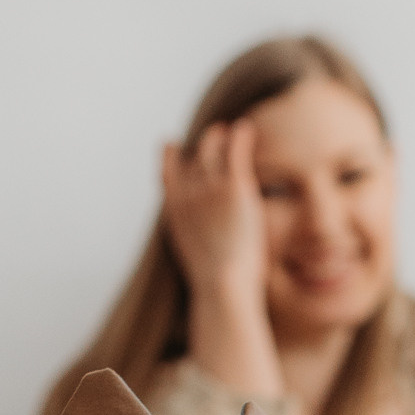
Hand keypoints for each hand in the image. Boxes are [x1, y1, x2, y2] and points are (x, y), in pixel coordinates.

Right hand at [161, 122, 268, 313]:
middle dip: (200, 145)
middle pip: (191, 160)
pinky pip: (235, 152)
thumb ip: (198, 245)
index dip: (168, 158)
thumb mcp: (198, 263)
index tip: (169, 144)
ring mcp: (208, 189)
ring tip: (229, 129)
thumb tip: (208, 260)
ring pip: (212, 150)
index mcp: (174, 214)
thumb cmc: (216, 286)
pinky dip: (240, 137)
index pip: (166, 176)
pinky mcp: (233, 187)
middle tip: (212, 134)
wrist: (222, 285)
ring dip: (219, 137)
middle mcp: (187, 196)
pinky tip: (247, 128)